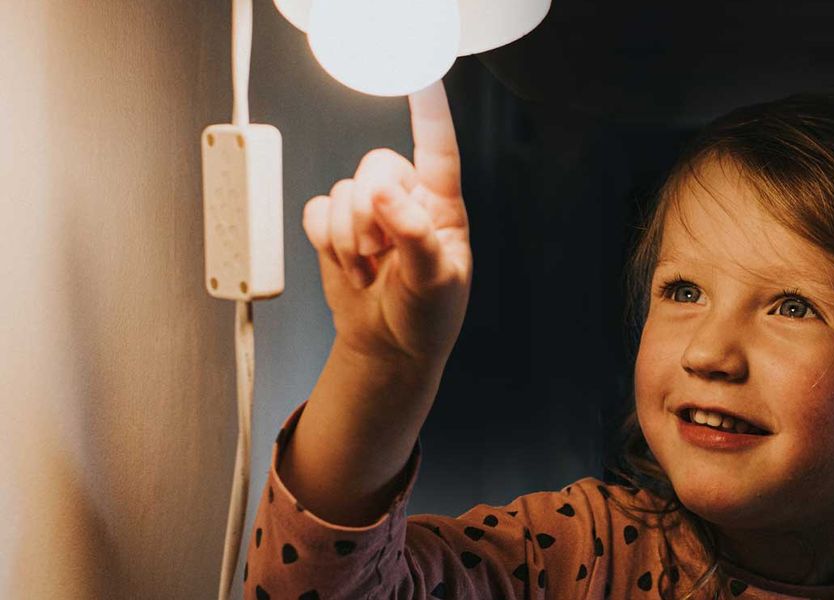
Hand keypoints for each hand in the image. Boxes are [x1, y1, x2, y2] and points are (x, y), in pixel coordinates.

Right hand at [302, 81, 471, 368]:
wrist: (388, 347)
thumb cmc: (426, 315)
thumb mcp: (435, 282)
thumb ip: (415, 235)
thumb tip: (386, 193)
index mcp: (442, 205)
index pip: (438, 150)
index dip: (429, 114)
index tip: (422, 80)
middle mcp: (406, 198)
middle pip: (375, 166)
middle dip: (370, 214)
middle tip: (382, 254)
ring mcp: (369, 211)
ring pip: (342, 191)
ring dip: (349, 239)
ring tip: (371, 269)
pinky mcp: (336, 225)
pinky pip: (315, 210)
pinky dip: (325, 241)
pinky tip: (349, 265)